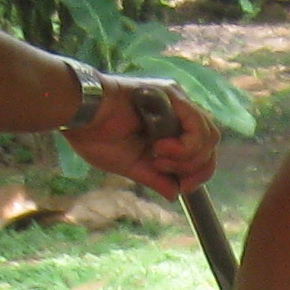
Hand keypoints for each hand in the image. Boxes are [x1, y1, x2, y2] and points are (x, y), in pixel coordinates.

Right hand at [64, 78, 218, 198]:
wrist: (79, 116)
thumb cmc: (96, 136)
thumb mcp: (131, 166)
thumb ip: (156, 178)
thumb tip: (175, 195)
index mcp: (169, 128)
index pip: (203, 152)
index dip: (198, 174)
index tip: (182, 186)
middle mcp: (178, 112)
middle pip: (210, 145)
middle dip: (193, 168)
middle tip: (162, 169)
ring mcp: (177, 101)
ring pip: (208, 137)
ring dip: (186, 157)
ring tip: (157, 158)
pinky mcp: (172, 94)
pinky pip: (197, 125)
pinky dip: (185, 145)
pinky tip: (160, 148)